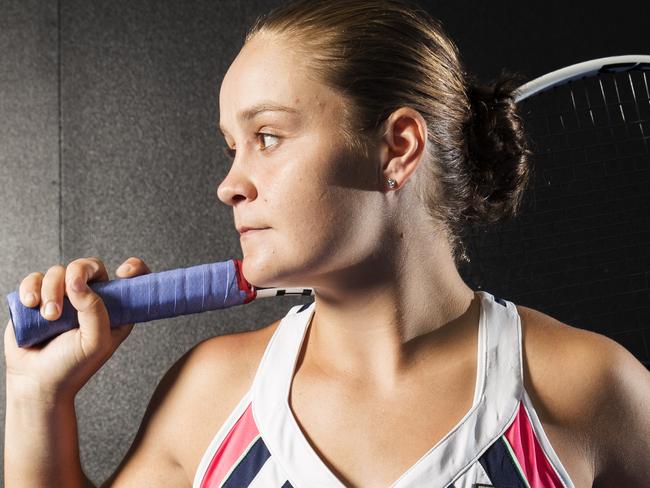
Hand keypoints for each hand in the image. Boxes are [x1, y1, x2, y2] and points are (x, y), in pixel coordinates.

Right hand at [4, 256, 150, 399]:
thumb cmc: (72, 367)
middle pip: (89, 266)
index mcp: (114, 309)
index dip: (134, 268)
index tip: (124, 272)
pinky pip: (35, 278)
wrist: (36, 382)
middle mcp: (91, 299)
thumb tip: (78, 282)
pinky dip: (31, 288)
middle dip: (78, 271)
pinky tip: (31, 304)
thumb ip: (94, 310)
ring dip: (51, 290)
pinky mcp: (39, 298)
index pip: (130, 279)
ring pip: (59, 271)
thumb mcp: (95, 341)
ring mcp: (64, 297)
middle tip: (70, 289)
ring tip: (49, 317)